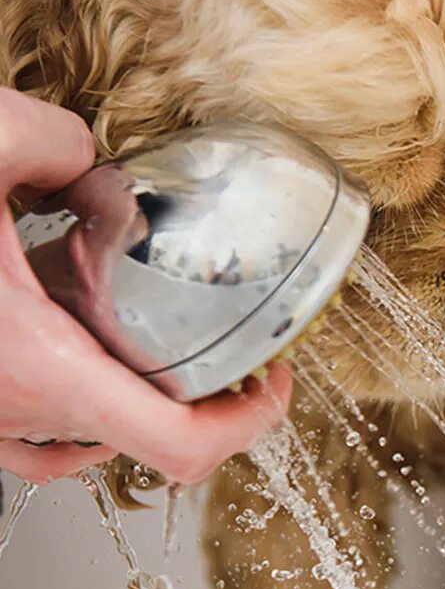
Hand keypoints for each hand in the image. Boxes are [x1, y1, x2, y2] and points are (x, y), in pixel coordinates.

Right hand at [0, 89, 292, 484]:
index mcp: (37, 366)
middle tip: (243, 347)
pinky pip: (45, 438)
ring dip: (147, 396)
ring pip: (96, 438)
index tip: (274, 380)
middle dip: (211, 394)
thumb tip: (83, 157)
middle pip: (150, 440)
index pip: (177, 447)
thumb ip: (54, 140)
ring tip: (175, 342)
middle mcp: (13, 409)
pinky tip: (94, 354)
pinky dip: (88, 410)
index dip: (249, 425)